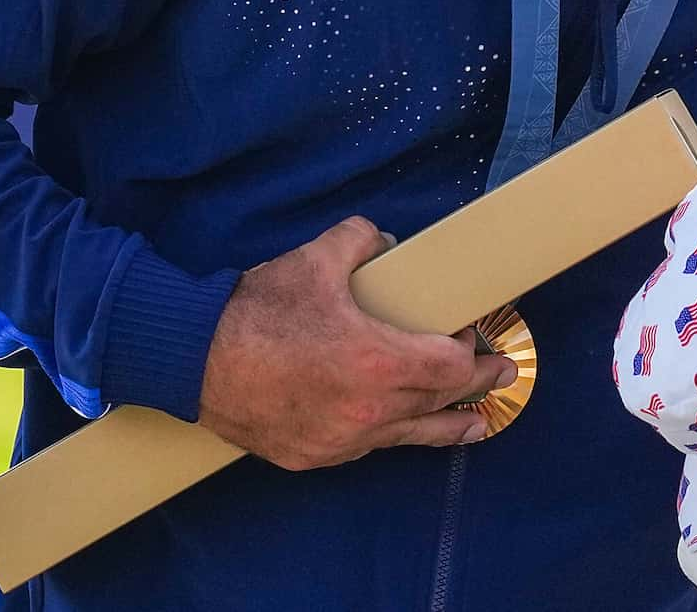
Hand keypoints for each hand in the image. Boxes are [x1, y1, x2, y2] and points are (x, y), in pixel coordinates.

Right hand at [197, 216, 516, 470]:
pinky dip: (390, 433)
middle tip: (502, 378)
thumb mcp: (316, 258)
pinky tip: (399, 427)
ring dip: (447, 426)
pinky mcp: (314, 456)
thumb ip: (361, 241)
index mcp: (379, 362)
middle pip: (442, 406)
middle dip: (477, 390)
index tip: (474, 337)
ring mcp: (342, 441)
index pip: (452, 368)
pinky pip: (367, 447)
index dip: (470, 353)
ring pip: (411, 438)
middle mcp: (370, 411)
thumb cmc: (257, 311)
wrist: (194, 359)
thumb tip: (384, 243)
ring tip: (476, 424)